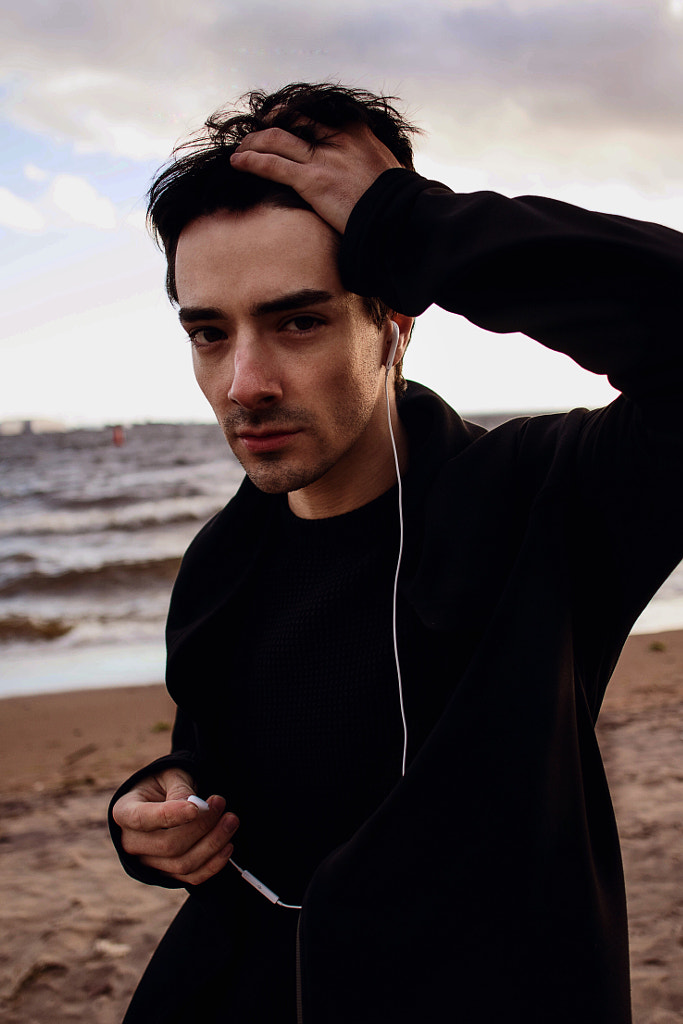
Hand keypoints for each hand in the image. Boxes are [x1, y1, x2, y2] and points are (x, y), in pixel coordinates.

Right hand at [112, 767, 238, 885]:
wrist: (162, 799)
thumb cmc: (164, 784)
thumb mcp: (169, 775)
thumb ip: (179, 788)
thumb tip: (194, 805)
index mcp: (124, 812)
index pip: (143, 819)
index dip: (171, 815)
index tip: (197, 807)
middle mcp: (131, 842)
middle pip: (168, 845)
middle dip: (201, 826)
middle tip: (221, 804)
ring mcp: (148, 862)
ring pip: (182, 863)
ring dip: (212, 844)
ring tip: (231, 821)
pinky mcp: (166, 874)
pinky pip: (191, 877)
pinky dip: (213, 864)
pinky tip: (228, 845)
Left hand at [230, 122, 400, 232]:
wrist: (397, 218)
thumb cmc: (394, 201)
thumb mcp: (384, 167)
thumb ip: (367, 158)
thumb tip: (363, 166)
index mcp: (355, 131)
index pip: (316, 113)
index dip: (293, 115)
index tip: (281, 119)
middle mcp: (336, 139)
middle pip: (292, 120)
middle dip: (269, 124)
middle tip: (256, 132)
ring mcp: (322, 158)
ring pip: (276, 140)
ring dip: (253, 142)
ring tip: (240, 149)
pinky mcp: (311, 181)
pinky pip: (272, 165)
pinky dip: (251, 161)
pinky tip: (237, 162)